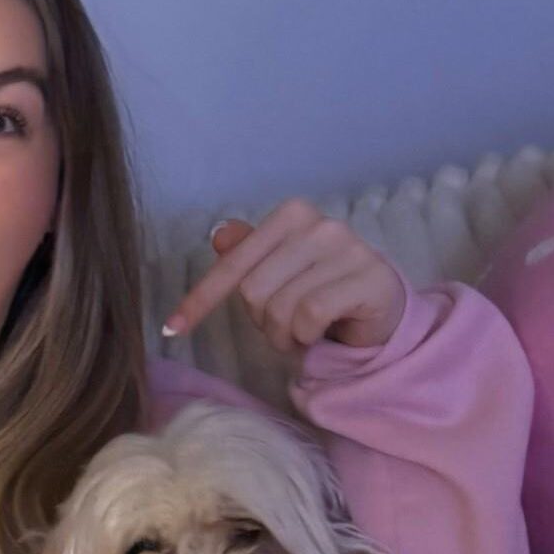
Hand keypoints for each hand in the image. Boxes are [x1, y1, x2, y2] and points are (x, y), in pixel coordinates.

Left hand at [163, 199, 407, 352]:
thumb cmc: (324, 290)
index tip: (172, 328)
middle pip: (253, 292)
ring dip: (285, 336)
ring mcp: (347, 248)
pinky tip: (320, 335)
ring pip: (281, 308)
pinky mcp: (368, 276)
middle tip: (287, 326)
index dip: (200, 301)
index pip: (233, 265)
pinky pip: (310, 317)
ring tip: (304, 332)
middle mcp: (319, 224)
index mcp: (291, 215)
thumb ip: (249, 255)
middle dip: (263, 322)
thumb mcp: (280, 274)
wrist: (381, 308)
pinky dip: (307, 337)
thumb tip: (220, 235)